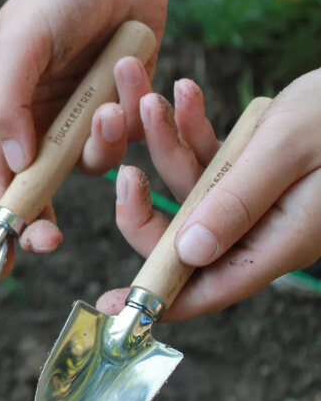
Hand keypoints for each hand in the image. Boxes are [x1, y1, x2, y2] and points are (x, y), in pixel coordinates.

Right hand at [0, 0, 175, 271]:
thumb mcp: (20, 41)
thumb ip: (6, 102)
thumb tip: (17, 163)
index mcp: (0, 111)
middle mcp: (36, 124)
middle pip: (34, 192)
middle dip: (40, 220)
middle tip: (51, 241)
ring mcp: (77, 122)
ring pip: (87, 166)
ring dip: (101, 144)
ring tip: (110, 100)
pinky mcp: (116, 114)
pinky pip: (124, 142)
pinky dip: (131, 119)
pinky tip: (132, 73)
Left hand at [97, 67, 320, 320]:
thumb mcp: (287, 151)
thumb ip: (238, 201)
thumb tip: (189, 252)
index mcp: (276, 242)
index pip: (210, 289)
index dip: (160, 299)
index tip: (113, 307)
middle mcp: (260, 229)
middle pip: (183, 241)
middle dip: (146, 206)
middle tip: (124, 172)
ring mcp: (254, 200)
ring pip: (189, 191)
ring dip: (167, 147)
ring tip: (153, 100)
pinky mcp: (251, 170)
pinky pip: (208, 159)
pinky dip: (192, 130)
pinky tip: (185, 93)